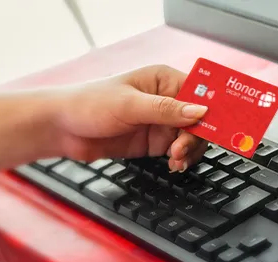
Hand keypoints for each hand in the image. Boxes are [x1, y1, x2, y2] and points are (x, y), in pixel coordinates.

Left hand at [53, 64, 207, 170]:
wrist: (61, 129)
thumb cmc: (89, 104)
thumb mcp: (130, 105)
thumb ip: (166, 110)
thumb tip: (200, 111)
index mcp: (164, 80)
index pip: (199, 94)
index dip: (211, 111)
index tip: (216, 128)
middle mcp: (167, 100)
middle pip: (200, 120)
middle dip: (196, 137)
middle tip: (180, 150)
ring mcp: (161, 122)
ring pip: (192, 138)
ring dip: (189, 151)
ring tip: (176, 160)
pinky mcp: (154, 142)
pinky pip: (178, 151)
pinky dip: (181, 159)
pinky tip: (175, 164)